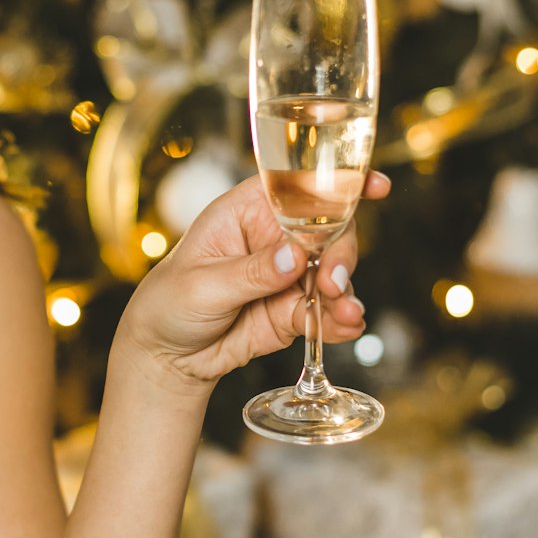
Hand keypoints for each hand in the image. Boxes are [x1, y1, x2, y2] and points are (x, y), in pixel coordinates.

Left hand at [115, 170, 390, 394]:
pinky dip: (340, 320)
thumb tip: (295, 257)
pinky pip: (326, 311)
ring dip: (345, 292)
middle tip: (334, 283)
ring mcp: (289, 275)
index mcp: (247, 210)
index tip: (372, 185)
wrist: (166, 356)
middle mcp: (275, 237)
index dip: (336, 180)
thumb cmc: (169, 303)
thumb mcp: (202, 285)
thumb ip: (250, 272)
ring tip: (345, 314)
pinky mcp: (294, 310)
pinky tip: (346, 328)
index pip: (297, 184)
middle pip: (329, 230)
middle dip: (341, 254)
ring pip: (334, 273)